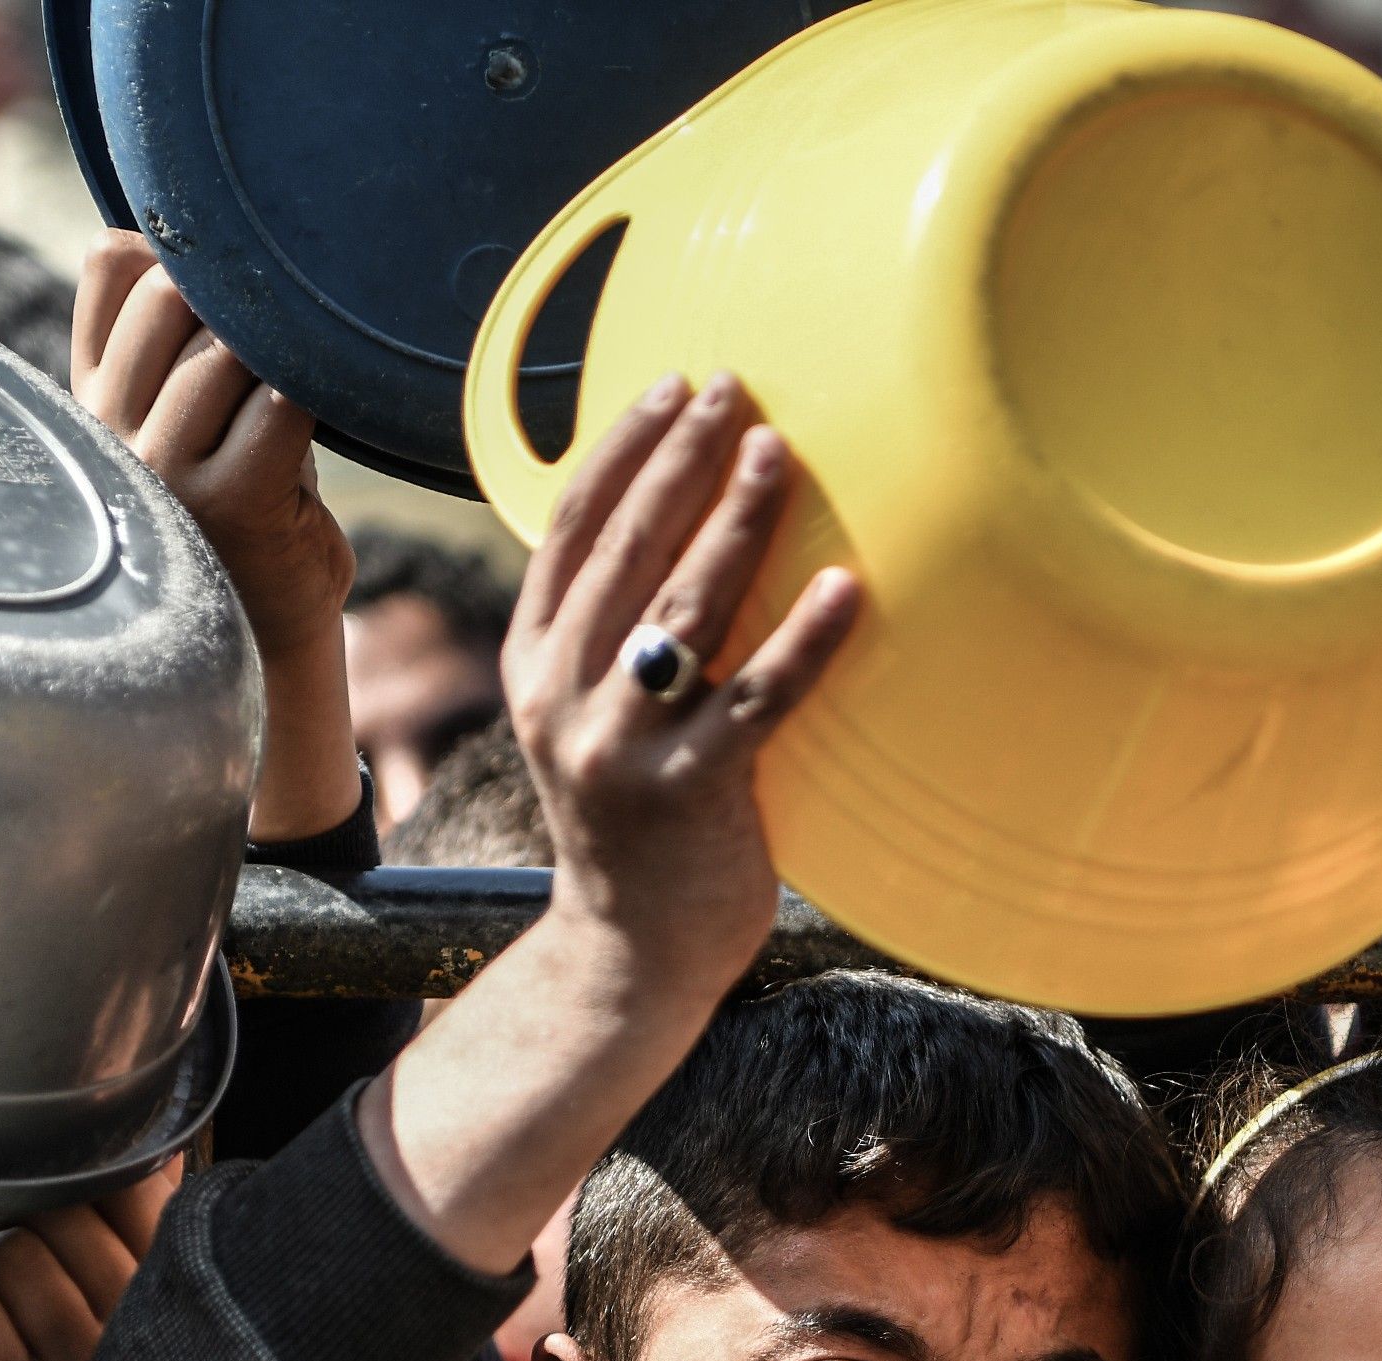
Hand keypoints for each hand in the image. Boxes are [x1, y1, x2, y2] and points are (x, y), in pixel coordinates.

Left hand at [0, 1166, 182, 1360]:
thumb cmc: (38, 1334)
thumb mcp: (95, 1266)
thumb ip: (132, 1205)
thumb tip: (165, 1144)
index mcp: (163, 1287)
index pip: (131, 1188)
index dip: (77, 1189)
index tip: (66, 1227)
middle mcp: (132, 1332)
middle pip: (58, 1215)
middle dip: (17, 1229)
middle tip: (17, 1278)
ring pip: (10, 1254)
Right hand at [71, 229, 360, 838]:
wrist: (263, 636)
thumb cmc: (242, 513)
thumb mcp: (187, 419)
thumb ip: (175, 341)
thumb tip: (192, 240)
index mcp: (91, 394)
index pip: (110, 263)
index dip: (176, 247)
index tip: (229, 284)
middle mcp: (108, 429)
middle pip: (172, 290)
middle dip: (240, 297)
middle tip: (286, 337)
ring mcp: (161, 469)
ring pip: (227, 347)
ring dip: (282, 351)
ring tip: (307, 381)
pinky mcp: (230, 503)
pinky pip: (280, 404)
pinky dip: (315, 394)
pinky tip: (330, 410)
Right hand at [358, 380, 856, 1274]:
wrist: (629, 953)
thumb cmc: (637, 818)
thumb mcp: (593, 717)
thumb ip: (614, 633)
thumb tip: (685, 522)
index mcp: (533, 665)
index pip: (569, 532)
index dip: (621, 452)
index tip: (674, 386)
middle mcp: (564, 699)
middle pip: (623, 553)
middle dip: (680, 460)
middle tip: (735, 389)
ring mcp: (623, 750)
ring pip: (681, 612)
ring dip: (734, 523)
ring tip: (780, 454)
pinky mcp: (691, 796)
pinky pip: (756, 701)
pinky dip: (804, 641)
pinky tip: (847, 588)